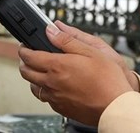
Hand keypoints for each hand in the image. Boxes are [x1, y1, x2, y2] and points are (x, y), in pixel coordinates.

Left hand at [18, 21, 134, 125]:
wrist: (115, 106)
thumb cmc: (107, 79)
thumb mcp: (91, 50)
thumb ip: (67, 39)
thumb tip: (51, 30)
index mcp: (57, 66)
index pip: (29, 57)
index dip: (24, 49)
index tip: (25, 46)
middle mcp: (52, 83)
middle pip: (26, 73)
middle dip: (24, 63)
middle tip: (29, 57)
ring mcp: (55, 98)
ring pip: (34, 88)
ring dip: (33, 78)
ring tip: (40, 71)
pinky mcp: (61, 108)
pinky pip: (46, 99)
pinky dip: (45, 90)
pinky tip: (55, 86)